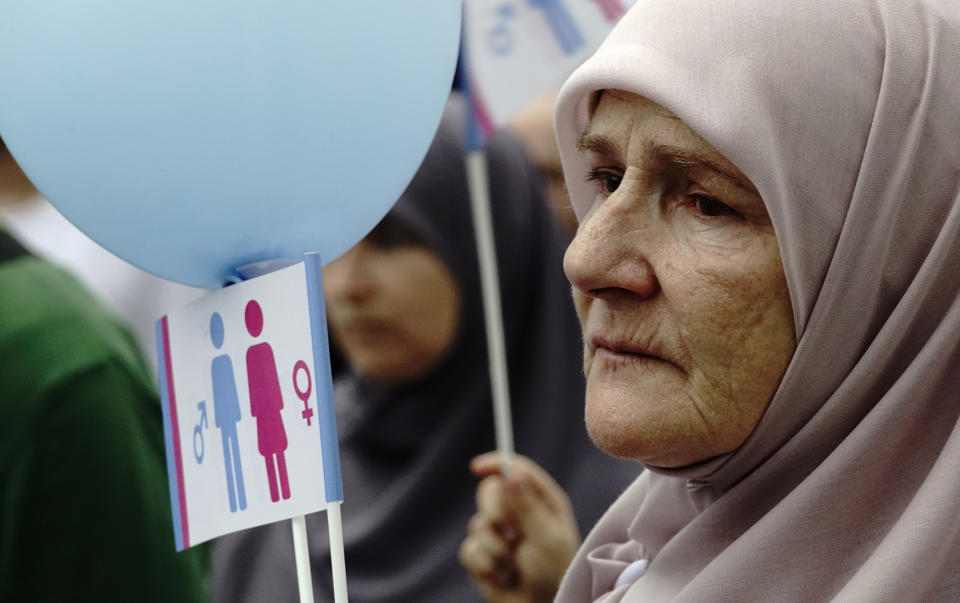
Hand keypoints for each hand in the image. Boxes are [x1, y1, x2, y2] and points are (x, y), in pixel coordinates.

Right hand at [459, 452, 580, 602]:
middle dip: (494, 513)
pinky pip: (468, 550)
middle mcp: (518, 513)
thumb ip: (527, 505)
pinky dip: (485, 566)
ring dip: (495, 548)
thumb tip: (512, 472)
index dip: (496, 464)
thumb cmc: (555, 573)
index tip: (478, 468)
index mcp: (540, 500)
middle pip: (489, 492)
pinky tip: (503, 577)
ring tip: (513, 565)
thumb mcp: (547, 537)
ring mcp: (499, 534)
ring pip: (476, 524)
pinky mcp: (483, 555)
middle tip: (510, 533)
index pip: (515, 470)